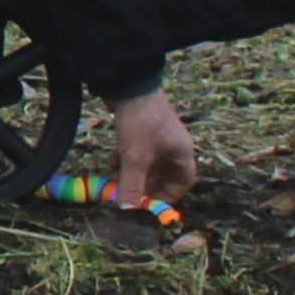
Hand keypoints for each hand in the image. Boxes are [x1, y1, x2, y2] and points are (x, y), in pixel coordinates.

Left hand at [106, 89, 200, 212]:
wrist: (128, 84)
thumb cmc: (140, 123)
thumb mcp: (136, 158)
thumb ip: (132, 185)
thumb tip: (127, 209)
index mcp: (182, 153)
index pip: (183, 182)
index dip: (168, 196)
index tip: (149, 204)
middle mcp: (172, 145)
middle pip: (162, 174)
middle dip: (143, 186)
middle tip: (126, 195)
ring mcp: (156, 136)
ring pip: (146, 163)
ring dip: (131, 174)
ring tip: (114, 181)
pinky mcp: (141, 128)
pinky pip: (136, 151)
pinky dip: (124, 159)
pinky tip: (111, 162)